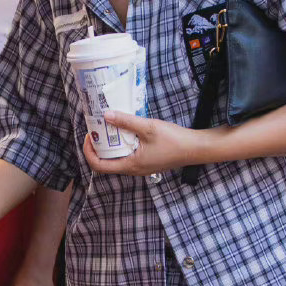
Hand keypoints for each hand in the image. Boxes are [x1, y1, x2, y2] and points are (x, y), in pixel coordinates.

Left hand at [83, 112, 208, 175]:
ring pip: (117, 159)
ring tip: (108, 128)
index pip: (99, 166)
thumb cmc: (174, 141)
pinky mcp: (147, 161)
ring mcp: (140, 167)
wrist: (196, 148)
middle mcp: (133, 169)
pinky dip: (121, 145)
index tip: (89, 136)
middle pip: (106, 163)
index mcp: (130, 165)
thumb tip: (106, 115)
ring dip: (110, 145)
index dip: (89, 152)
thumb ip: (126, 122)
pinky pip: (128, 155)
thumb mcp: (147, 127)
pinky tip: (125, 131)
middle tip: (97, 129)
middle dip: (98, 146)